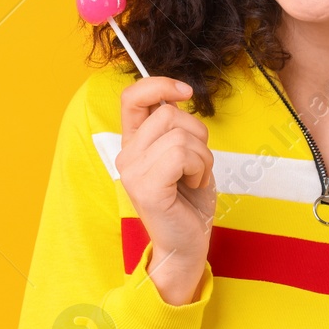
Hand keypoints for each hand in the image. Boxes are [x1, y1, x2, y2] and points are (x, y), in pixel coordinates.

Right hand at [116, 76, 215, 304]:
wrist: (187, 243)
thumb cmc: (189, 200)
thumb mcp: (184, 154)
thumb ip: (175, 127)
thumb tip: (178, 95)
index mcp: (133, 144)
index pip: (132, 97)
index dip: (159, 85)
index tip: (185, 91)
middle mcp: (126, 155)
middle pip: (169, 114)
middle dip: (197, 135)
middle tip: (196, 165)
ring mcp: (133, 172)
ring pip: (180, 136)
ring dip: (202, 157)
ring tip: (194, 178)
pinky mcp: (147, 188)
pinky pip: (181, 155)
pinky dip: (199, 168)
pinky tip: (193, 185)